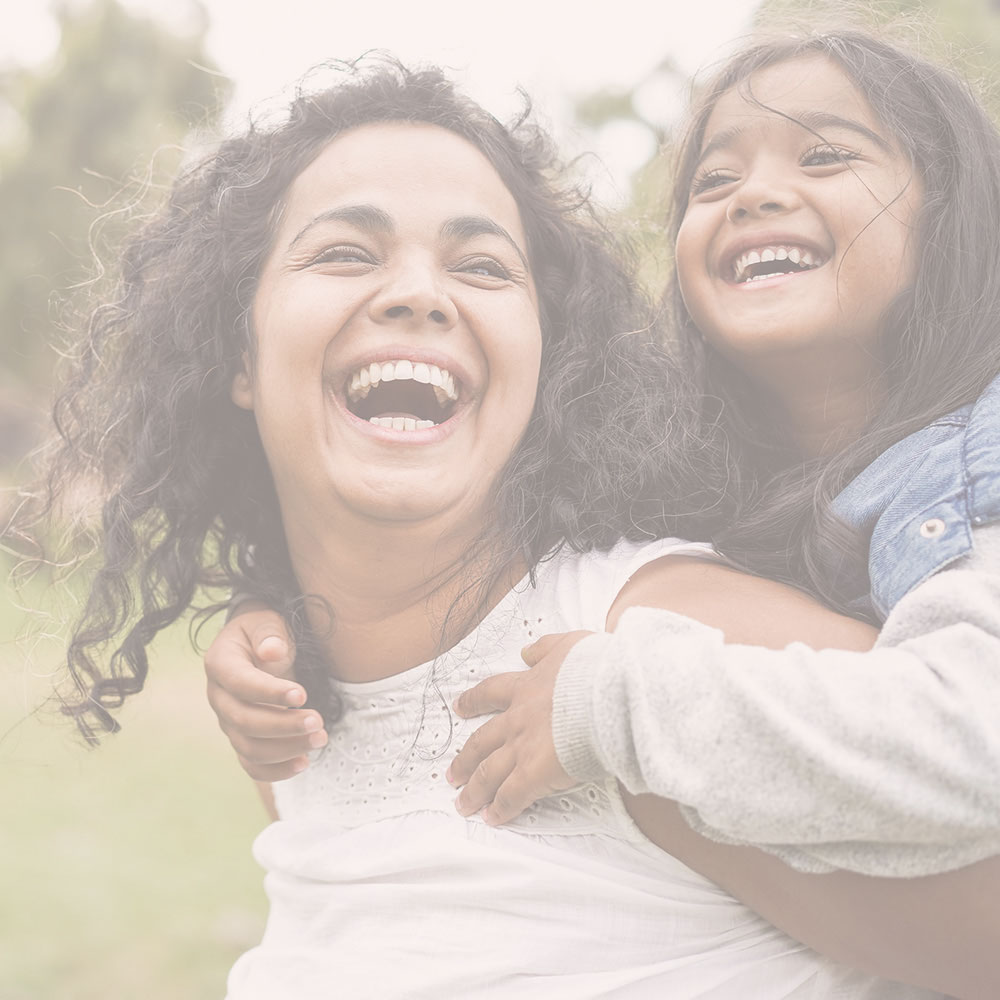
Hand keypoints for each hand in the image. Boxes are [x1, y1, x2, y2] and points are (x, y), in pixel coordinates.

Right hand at [205, 601, 327, 780]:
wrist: (258, 644)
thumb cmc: (264, 631)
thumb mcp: (266, 621)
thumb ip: (269, 633)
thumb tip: (272, 651)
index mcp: (220, 663)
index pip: (240, 683)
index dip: (269, 692)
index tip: (303, 695)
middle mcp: (218, 696)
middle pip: (244, 721)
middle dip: (283, 726)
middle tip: (318, 722)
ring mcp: (228, 722)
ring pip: (249, 747)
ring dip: (286, 749)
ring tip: (320, 739)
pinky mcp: (242, 738)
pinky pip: (252, 764)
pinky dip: (276, 770)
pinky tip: (304, 763)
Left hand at [447, 630, 592, 824]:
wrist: (607, 693)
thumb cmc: (595, 670)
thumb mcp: (567, 645)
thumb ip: (545, 648)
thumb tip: (527, 650)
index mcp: (526, 687)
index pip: (491, 693)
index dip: (473, 702)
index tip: (460, 707)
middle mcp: (517, 719)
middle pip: (481, 741)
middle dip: (465, 759)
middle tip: (452, 772)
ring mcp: (522, 748)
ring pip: (488, 773)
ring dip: (474, 790)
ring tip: (464, 803)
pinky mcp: (534, 773)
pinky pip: (510, 796)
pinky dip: (500, 809)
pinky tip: (493, 818)